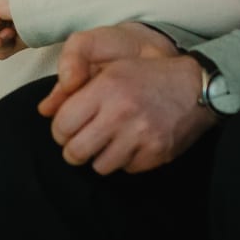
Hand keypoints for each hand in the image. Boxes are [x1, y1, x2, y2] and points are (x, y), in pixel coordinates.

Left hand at [37, 24, 215, 174]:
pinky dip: (125, 162)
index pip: (62, 124)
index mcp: (106, 87)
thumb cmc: (146, 75)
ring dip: (99, 158)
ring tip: (108, 143)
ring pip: (99, 166)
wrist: (196, 86)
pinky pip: (125, 170)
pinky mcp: (157, 153)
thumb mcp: (109, 69)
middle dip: (73, 151)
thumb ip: (73, 88)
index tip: (66, 130)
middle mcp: (121, 112)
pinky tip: (131, 145)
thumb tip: (43, 110)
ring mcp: (141, 135)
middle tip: (80, 144)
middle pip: (76, 151)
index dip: (60, 131)